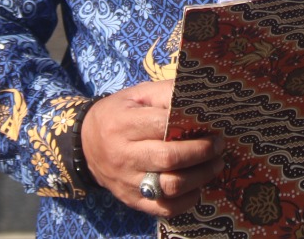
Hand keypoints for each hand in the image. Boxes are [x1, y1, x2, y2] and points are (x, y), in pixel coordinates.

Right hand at [79, 79, 225, 216]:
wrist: (85, 143)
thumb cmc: (118, 114)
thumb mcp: (136, 95)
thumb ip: (166, 94)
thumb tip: (200, 98)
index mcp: (122, 124)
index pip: (162, 125)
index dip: (192, 126)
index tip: (212, 125)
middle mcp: (123, 155)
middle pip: (169, 158)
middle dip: (201, 152)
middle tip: (218, 145)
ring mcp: (127, 182)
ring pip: (170, 186)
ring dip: (200, 176)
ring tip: (215, 165)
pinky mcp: (131, 200)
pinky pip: (164, 208)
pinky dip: (187, 200)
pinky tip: (197, 187)